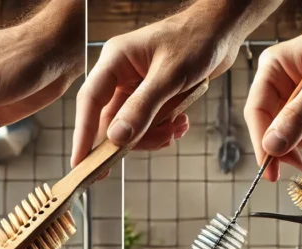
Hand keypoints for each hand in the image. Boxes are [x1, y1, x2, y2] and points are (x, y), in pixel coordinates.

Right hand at [71, 1, 281, 166]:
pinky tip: (181, 124)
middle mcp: (120, 75)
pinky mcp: (152, 95)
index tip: (81, 163)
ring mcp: (136, 86)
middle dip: (133, 138)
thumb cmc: (195, 40)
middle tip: (154, 146)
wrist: (221, 32)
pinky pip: (148, 122)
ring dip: (154, 134)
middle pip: (111, 120)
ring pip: (132, 126)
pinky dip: (164, 129)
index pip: (90, 101)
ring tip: (176, 129)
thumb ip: (143, 107)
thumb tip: (117, 137)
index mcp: (115, 61)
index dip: (83, 134)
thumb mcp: (169, 76)